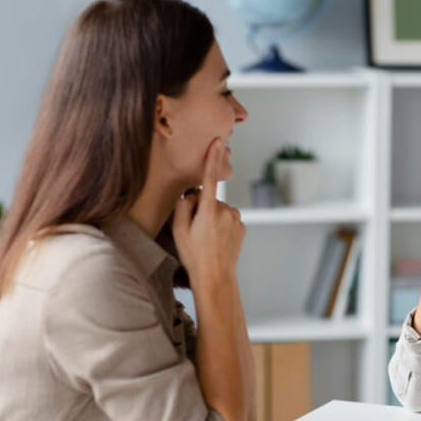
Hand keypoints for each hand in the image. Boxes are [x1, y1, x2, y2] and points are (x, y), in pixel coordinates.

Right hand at [172, 138, 245, 283]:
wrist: (216, 278)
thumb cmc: (194, 256)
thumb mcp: (178, 231)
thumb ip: (182, 206)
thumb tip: (191, 193)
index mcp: (209, 211)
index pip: (209, 180)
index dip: (212, 160)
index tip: (217, 142)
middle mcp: (226, 212)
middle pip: (209, 199)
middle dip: (201, 208)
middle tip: (194, 230)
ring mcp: (236, 220)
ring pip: (219, 209)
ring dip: (212, 217)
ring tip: (206, 238)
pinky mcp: (242, 227)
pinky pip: (228, 219)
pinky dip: (221, 225)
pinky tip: (216, 240)